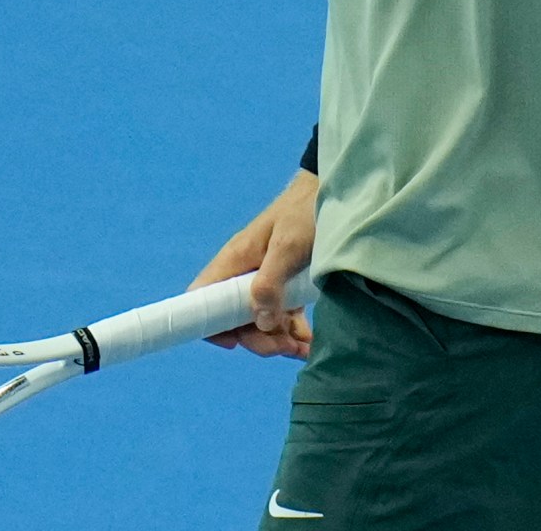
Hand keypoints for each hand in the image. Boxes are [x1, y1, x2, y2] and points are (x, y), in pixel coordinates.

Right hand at [189, 170, 317, 358]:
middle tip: (286, 347)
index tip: (235, 342)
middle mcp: (245, 274)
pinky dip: (293, 332)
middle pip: (235, 319)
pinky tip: (310, 341)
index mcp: (235, 261)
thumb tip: (260, 321)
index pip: (203, 298)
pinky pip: (282, 316)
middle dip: (258, 339)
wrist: (337, 194)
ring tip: (304, 347)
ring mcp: (266, 280)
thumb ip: (270, 283)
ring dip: (279, 340)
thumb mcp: (288, 247)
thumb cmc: (306, 213)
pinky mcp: (286, 285)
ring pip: (261, 321)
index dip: (211, 324)